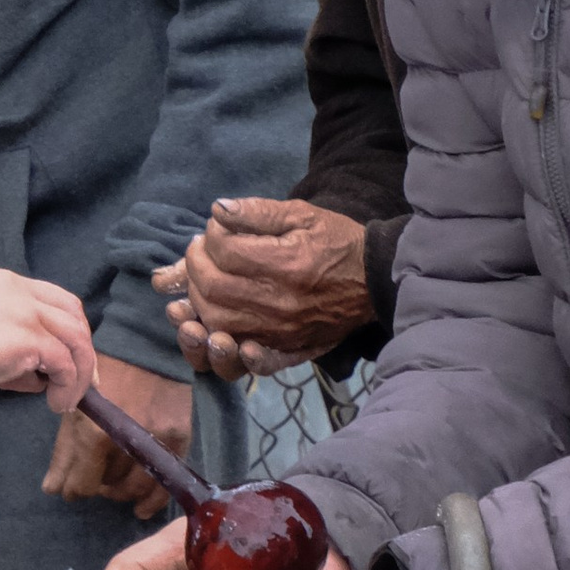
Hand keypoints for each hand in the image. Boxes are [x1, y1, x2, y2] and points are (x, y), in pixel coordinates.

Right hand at [0, 266, 93, 409]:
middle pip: (72, 312)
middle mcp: (16, 288)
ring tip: (68, 399)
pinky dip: (69, 385)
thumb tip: (34, 375)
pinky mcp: (28, 337)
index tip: (66, 356)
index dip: (63, 328)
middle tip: (84, 380)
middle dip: (82, 347)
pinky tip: (57, 403)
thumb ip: (1, 346)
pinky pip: (65, 362)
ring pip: (76, 336)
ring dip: (81, 370)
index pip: (47, 298)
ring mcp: (24, 310)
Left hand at [42, 353, 191, 518]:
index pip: (81, 486)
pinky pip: (164, 483)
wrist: (146, 343)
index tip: (72, 485)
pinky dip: (151, 502)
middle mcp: (126, 444)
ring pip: (133, 489)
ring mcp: (155, 442)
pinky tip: (140, 508)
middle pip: (107, 488)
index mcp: (95, 435)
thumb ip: (64, 451)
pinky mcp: (178, 438)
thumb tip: (52, 490)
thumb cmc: (104, 370)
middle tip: (94, 474)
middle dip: (97, 484)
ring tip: (114, 482)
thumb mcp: (76, 406)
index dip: (73, 489)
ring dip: (120, 491)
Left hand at [153, 196, 378, 380]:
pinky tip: (218, 332)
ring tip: (202, 283)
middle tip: (200, 253)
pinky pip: (247, 359)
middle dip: (194, 267)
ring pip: (218, 322)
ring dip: (198, 302)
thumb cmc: (337, 242)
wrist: (375, 280)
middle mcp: (279, 301)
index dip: (209, 238)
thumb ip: (257, 211)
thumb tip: (217, 211)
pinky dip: (226, 347)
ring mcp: (280, 331)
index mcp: (284, 262)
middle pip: (211, 288)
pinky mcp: (286, 349)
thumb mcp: (302, 214)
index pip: (223, 251)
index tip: (215, 230)